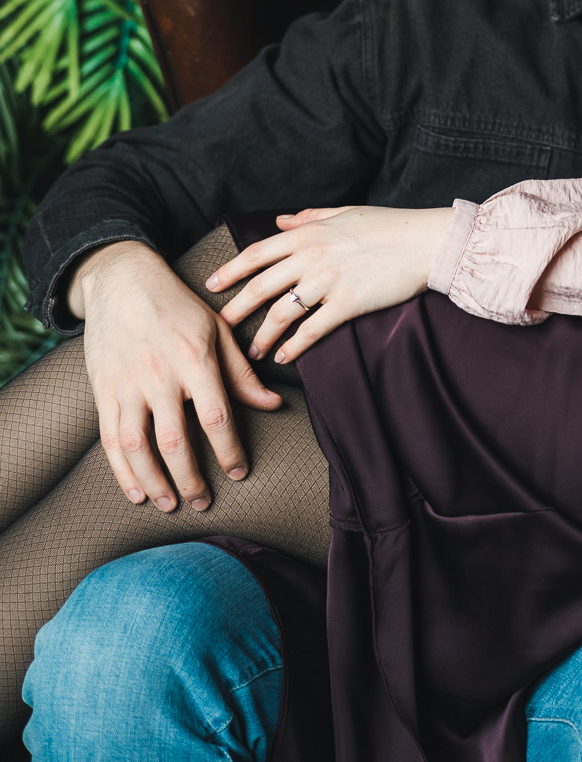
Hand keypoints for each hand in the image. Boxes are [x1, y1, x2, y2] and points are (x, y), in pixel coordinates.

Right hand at [71, 240, 283, 511]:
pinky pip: (110, 440)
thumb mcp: (217, 329)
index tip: (239, 473)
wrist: (122, 280)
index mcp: (194, 358)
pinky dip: (121, 472)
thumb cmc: (177, 305)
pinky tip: (136, 493)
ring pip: (138, 447)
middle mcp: (160, 375)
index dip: (229, 451)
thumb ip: (242, 372)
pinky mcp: (104, 391)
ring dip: (155, 483)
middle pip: (175, 441)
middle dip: (191, 479)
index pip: (216, 416)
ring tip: (170, 505)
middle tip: (204, 503)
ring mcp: (128, 385)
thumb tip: (273, 404)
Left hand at [208, 204, 455, 365]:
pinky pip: (312, 330)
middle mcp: (312, 256)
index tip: (212, 285)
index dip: (231, 270)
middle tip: (220, 327)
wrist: (424, 242)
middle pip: (261, 286)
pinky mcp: (348, 303)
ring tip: (253, 352)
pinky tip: (285, 357)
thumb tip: (281, 219)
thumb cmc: (387, 225)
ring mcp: (329, 281)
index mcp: (309, 233)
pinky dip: (295, 347)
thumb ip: (309, 217)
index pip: (258, 253)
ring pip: (282, 313)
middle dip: (236, 309)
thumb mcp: (345, 213)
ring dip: (263, 336)